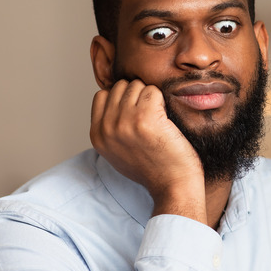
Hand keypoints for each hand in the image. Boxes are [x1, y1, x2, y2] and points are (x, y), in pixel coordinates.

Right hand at [90, 80, 205, 221]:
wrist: (173, 185)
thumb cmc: (153, 168)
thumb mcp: (118, 150)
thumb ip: (111, 127)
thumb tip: (115, 99)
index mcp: (97, 135)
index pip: (101, 95)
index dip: (121, 97)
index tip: (137, 110)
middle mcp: (107, 127)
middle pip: (120, 86)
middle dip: (137, 95)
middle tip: (151, 114)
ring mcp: (125, 122)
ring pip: (137, 86)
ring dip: (151, 96)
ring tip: (159, 118)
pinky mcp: (146, 118)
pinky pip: (153, 91)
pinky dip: (163, 100)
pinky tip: (166, 119)